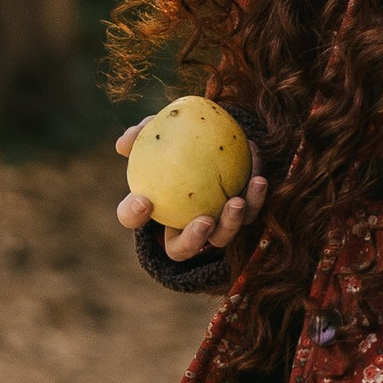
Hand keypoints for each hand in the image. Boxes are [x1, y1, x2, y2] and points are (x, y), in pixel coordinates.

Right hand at [114, 119, 268, 262]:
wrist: (214, 139)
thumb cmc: (178, 138)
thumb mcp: (158, 133)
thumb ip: (142, 135)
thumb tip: (124, 143)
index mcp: (154, 207)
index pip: (132, 216)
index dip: (133, 214)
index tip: (143, 201)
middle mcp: (182, 226)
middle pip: (182, 249)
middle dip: (194, 240)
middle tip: (205, 220)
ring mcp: (215, 226)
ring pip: (222, 237)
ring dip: (231, 223)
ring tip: (237, 201)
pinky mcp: (243, 214)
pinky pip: (250, 211)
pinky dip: (255, 196)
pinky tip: (257, 175)